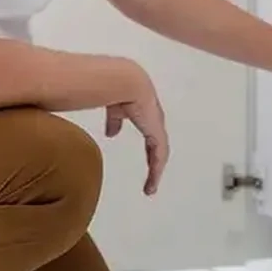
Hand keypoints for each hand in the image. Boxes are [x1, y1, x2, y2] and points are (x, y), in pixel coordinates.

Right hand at [105, 72, 169, 195]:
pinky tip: (152, 182)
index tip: (147, 159)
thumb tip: (111, 133)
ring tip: (151, 186)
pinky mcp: (157, 134)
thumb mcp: (115, 109)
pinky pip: (159, 156)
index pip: (152, 135)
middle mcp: (155, 120)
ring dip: (156, 170)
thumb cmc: (119, 90)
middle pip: (158, 146)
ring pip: (160, 154)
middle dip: (155, 161)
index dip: (149, 148)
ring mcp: (157, 127)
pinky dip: (156, 170)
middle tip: (152, 177)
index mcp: (146, 113)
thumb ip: (115, 121)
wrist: (126, 83)